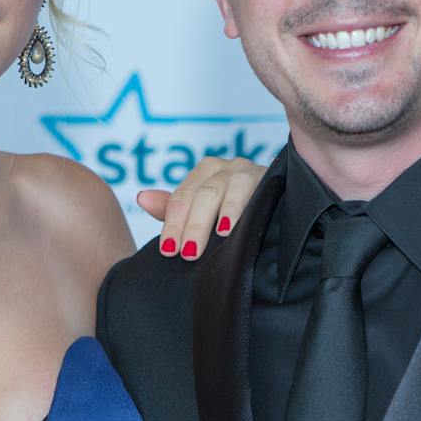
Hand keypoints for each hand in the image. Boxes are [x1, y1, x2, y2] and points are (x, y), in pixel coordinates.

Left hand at [137, 157, 265, 259]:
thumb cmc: (232, 213)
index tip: (168, 249)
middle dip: (192, 225)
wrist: (278, 207)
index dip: (173, 224)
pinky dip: (238, 208)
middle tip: (187, 252)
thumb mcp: (200, 213)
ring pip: (224, 189)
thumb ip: (172, 209)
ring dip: (217, 214)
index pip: (182, 197)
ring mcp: (246, 170)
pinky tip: (232, 225)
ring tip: (214, 236)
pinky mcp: (267, 178)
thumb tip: (142, 198)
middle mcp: (224, 167)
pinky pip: (251, 189)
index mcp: (204, 172)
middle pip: (201, 194)